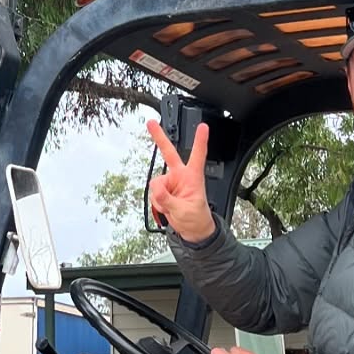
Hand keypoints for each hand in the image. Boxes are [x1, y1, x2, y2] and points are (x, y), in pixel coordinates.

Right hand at [147, 120, 214, 243]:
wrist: (192, 230)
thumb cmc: (196, 219)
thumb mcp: (184, 211)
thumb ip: (168, 200)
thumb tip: (157, 189)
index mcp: (193, 177)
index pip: (198, 156)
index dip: (200, 141)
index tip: (203, 127)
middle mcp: (181, 176)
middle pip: (169, 153)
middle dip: (159, 137)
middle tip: (150, 123)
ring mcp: (171, 183)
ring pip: (156, 182)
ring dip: (160, 196)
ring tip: (171, 205)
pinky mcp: (163, 190)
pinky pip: (153, 193)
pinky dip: (157, 201)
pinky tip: (166, 206)